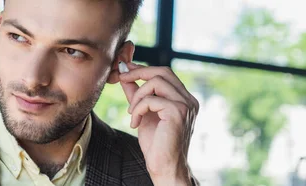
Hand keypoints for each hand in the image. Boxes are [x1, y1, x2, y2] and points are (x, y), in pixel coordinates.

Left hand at [118, 63, 198, 184]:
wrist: (165, 166)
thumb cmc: (156, 143)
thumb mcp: (143, 113)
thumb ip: (137, 94)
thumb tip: (125, 74)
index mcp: (184, 98)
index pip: (165, 73)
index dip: (143, 69)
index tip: (125, 69)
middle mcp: (188, 99)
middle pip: (163, 71)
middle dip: (138, 72)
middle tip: (121, 78)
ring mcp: (186, 105)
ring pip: (156, 82)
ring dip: (137, 96)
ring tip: (131, 113)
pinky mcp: (178, 113)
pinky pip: (151, 100)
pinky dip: (137, 109)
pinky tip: (135, 123)